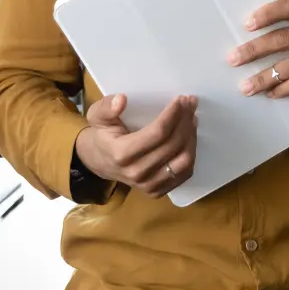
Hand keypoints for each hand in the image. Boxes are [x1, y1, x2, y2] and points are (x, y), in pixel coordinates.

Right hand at [75, 93, 197, 197]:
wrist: (100, 162)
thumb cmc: (102, 135)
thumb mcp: (97, 116)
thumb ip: (107, 107)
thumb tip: (122, 100)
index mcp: (122, 153)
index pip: (157, 133)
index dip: (173, 114)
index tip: (181, 98)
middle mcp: (137, 173)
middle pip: (173, 144)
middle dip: (185, 120)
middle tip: (190, 102)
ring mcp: (148, 185)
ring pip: (183, 160)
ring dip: (191, 136)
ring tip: (191, 117)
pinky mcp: (158, 191)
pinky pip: (184, 173)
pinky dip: (191, 152)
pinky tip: (189, 135)